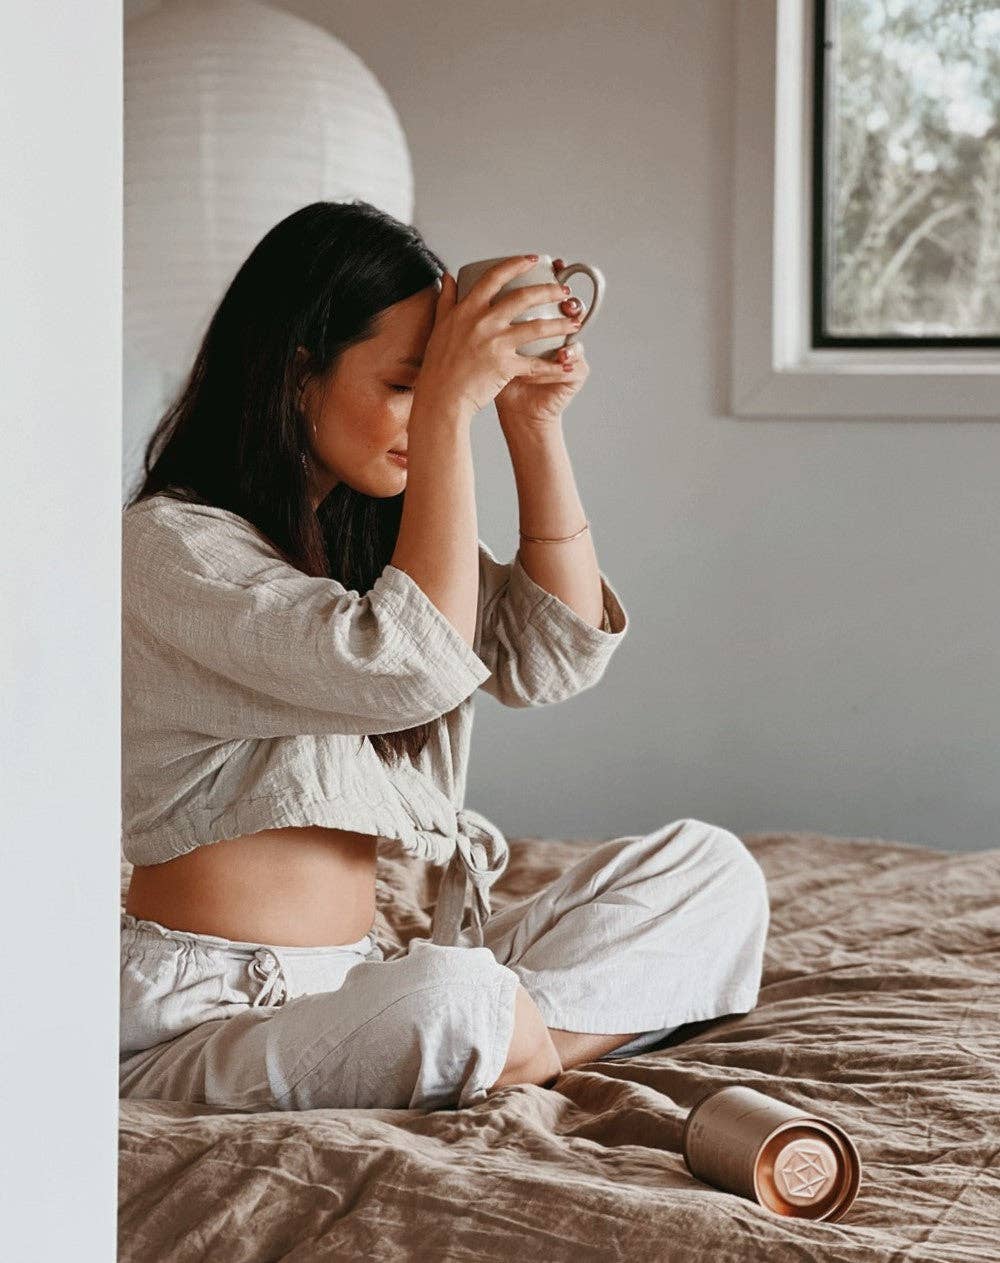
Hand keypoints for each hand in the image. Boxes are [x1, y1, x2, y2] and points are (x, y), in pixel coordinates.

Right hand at [418, 256, 582, 417]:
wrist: (441, 397)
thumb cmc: (438, 365)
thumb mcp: (439, 326)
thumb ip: (446, 299)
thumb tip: (448, 277)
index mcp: (467, 310)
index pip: (494, 277)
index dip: (516, 264)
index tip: (534, 259)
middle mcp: (483, 322)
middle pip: (523, 297)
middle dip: (549, 291)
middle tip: (564, 291)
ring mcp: (495, 344)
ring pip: (537, 327)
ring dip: (560, 324)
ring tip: (575, 322)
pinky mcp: (505, 366)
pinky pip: (536, 364)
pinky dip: (554, 365)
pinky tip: (567, 362)